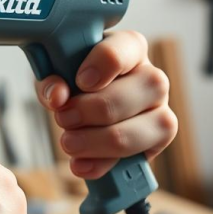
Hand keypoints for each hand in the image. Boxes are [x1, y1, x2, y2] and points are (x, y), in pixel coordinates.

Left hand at [35, 31, 176, 178]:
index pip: (123, 50)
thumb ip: (51, 82)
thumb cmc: (75, 82)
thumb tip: (57, 96)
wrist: (89, 111)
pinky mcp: (158, 142)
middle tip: (63, 118)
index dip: (100, 67)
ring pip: (135, 132)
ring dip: (94, 142)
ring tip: (68, 142)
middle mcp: (153, 77)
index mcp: (130, 48)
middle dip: (89, 112)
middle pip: (128, 96)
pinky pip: (135, 159)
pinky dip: (101, 165)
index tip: (79, 82)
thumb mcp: (56, 75)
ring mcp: (161, 110)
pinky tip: (80, 163)